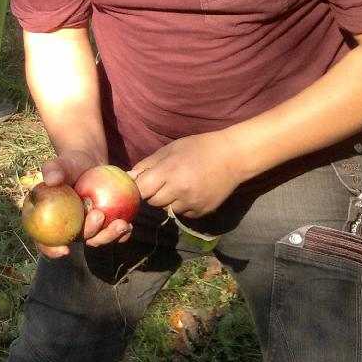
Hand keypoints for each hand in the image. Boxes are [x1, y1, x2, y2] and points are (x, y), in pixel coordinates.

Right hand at [35, 149, 124, 257]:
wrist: (89, 163)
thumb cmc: (70, 164)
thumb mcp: (61, 164)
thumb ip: (53, 169)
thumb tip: (51, 180)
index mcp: (49, 221)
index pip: (44, 241)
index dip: (51, 250)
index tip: (65, 250)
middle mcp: (67, 229)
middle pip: (77, 241)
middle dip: (90, 234)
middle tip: (99, 215)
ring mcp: (86, 229)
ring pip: (96, 240)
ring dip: (109, 236)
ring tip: (122, 223)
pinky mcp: (103, 226)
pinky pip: (112, 235)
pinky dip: (121, 233)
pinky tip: (129, 225)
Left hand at [131, 130, 251, 218]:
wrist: (232, 157)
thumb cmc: (198, 148)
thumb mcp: (169, 150)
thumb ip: (147, 165)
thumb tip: (128, 178)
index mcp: (169, 172)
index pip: (141, 190)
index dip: (138, 187)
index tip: (141, 183)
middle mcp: (179, 190)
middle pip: (152, 202)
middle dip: (153, 193)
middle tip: (163, 182)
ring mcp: (191, 203)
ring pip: (167, 209)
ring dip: (168, 200)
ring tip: (179, 185)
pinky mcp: (201, 212)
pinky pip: (182, 213)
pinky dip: (182, 205)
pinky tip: (191, 192)